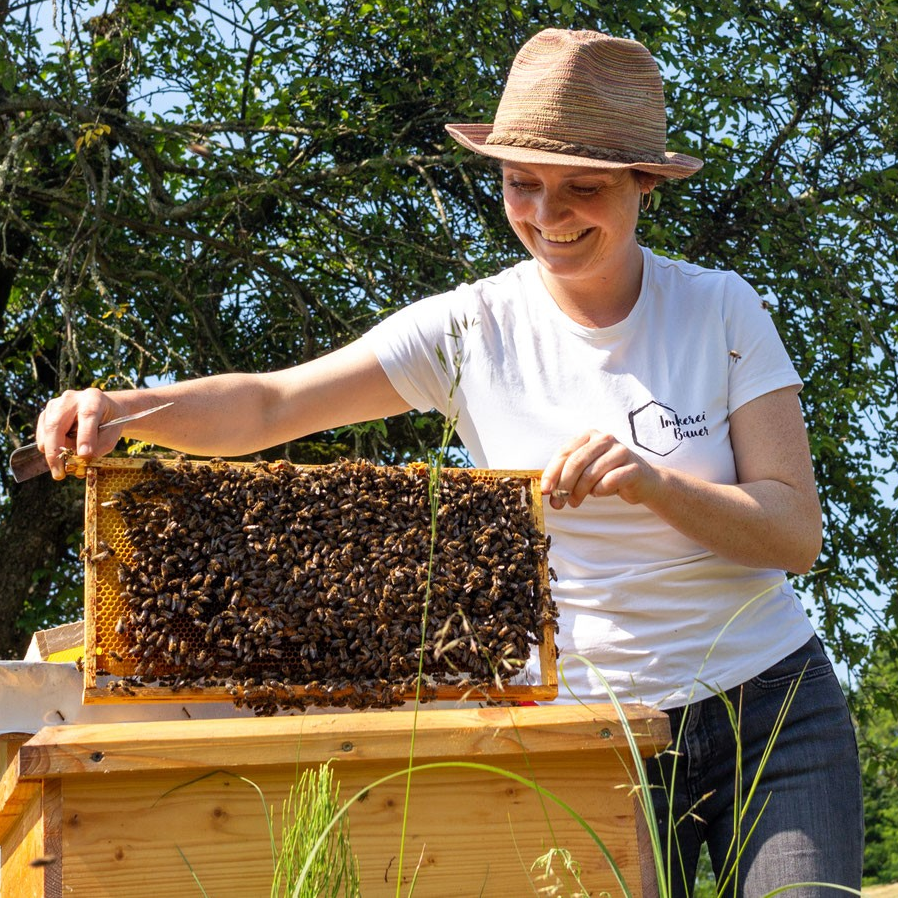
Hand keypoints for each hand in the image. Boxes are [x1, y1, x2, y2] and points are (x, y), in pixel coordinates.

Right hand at [35, 388, 125, 479]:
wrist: (103, 409)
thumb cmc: (109, 423)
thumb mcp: (112, 434)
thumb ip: (99, 446)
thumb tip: (80, 461)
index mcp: (93, 399)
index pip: (87, 416)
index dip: (85, 437)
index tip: (84, 455)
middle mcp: (71, 398)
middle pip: (56, 424)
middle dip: (55, 452)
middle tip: (59, 473)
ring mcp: (55, 404)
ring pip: (46, 432)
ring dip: (53, 451)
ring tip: (67, 462)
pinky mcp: (46, 413)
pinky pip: (42, 435)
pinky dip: (50, 447)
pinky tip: (64, 450)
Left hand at [540, 429, 660, 509]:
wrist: (644, 482)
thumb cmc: (608, 475)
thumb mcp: (585, 471)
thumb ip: (567, 474)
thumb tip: (547, 489)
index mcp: (590, 436)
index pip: (565, 452)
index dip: (552, 472)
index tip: (545, 490)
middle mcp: (605, 439)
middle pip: (576, 462)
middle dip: (563, 485)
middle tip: (557, 502)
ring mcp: (621, 451)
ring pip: (591, 473)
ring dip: (579, 492)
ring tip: (574, 502)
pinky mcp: (634, 467)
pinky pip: (609, 481)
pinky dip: (600, 490)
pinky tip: (599, 493)